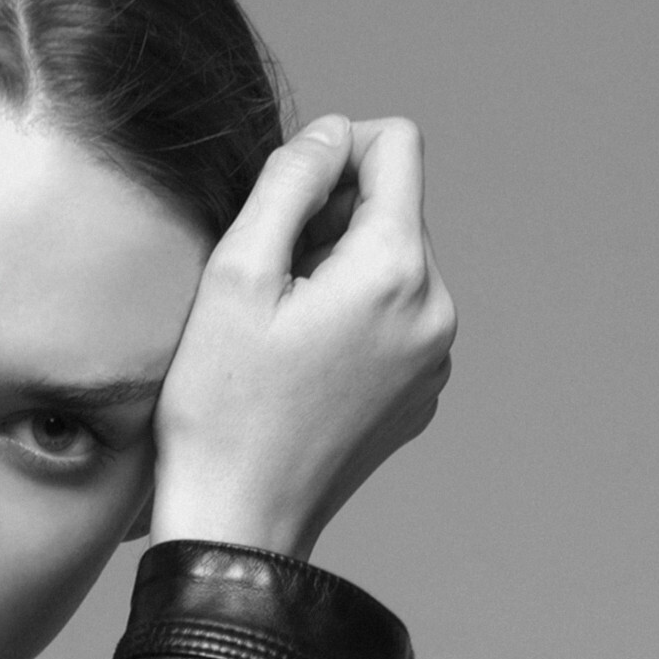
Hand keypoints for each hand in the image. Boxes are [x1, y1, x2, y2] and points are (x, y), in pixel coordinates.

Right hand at [148, 113, 456, 561]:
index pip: (397, 145)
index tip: (288, 202)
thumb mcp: (236, 272)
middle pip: (396, 207)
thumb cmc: (222, 408)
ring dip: (341, 271)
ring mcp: (434, 362)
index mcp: (396, 272)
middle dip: (335, 221)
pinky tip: (305, 365)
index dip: (336, 150)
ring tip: (285, 330)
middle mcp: (436, 312)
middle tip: (273, 283)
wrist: (238, 525)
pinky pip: (396, 320)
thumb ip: (291, 178)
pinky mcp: (420, 397)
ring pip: (395, 264)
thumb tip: (333, 133)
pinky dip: (354, 321)